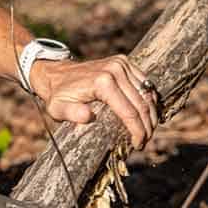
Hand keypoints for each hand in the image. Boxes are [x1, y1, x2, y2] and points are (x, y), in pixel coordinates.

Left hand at [29, 55, 158, 148]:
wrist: (56, 74)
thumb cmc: (58, 95)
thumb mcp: (58, 108)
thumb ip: (72, 113)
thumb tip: (88, 116)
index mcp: (103, 82)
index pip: (129, 112)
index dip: (138, 131)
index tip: (138, 145)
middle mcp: (115, 70)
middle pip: (142, 104)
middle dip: (147, 126)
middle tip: (145, 142)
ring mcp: (121, 63)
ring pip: (147, 93)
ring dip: (151, 114)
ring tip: (148, 131)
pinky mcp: (123, 62)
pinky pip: (144, 83)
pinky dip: (148, 99)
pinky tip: (147, 114)